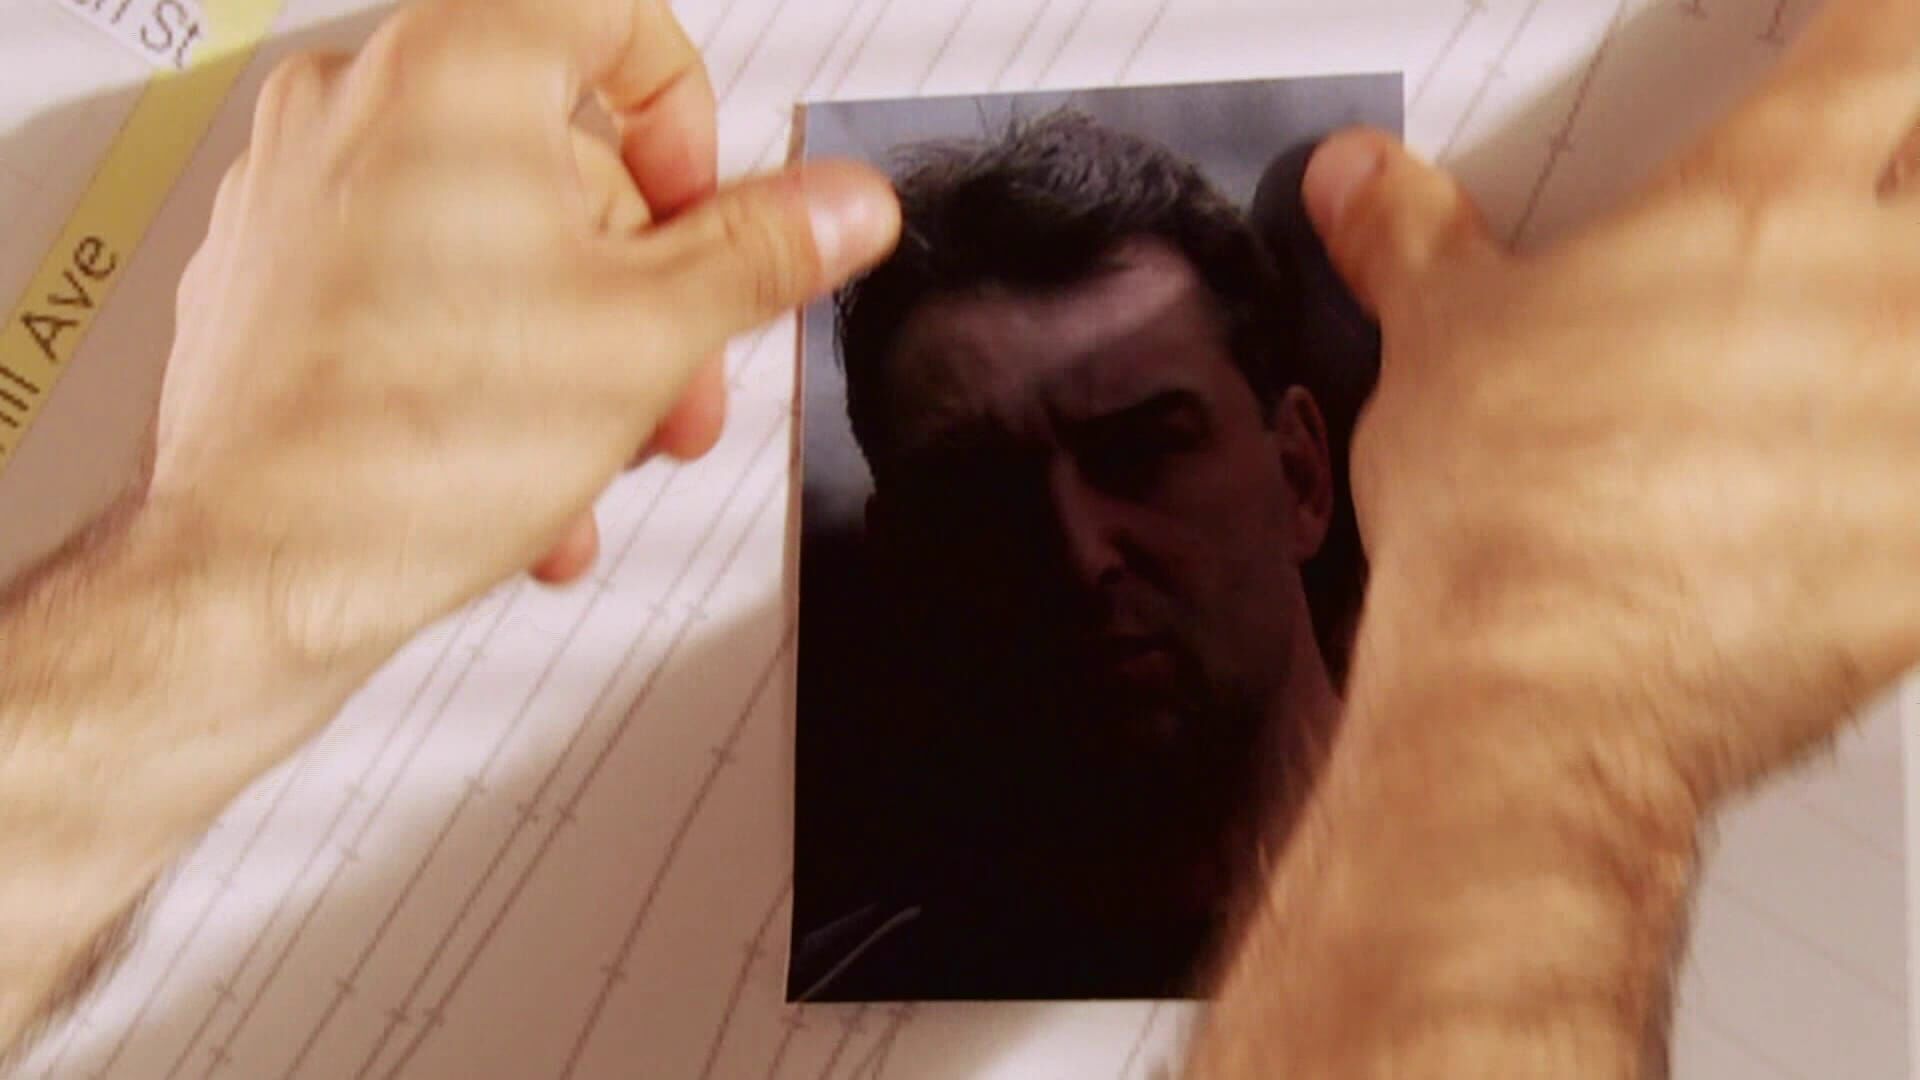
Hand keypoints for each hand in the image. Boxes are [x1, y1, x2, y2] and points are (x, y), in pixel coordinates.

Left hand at [152, 0, 899, 662]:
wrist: (254, 577)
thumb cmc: (407, 449)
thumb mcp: (650, 336)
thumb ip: (763, 251)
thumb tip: (841, 206)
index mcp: (451, 73)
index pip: (611, 14)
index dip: (687, 112)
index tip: (701, 204)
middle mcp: (354, 106)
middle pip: (558, 147)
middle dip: (645, 275)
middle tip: (681, 365)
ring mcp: (298, 192)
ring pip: (492, 235)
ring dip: (578, 339)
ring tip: (607, 440)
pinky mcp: (270, 278)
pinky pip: (418, 291)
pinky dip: (488, 360)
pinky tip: (529, 466)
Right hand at [1302, 0, 1919, 809]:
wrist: (1541, 698)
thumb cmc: (1503, 520)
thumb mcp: (1433, 343)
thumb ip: (1413, 237)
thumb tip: (1361, 179)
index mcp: (1755, 208)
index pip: (1882, 50)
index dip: (1881, 29)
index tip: (1871, 39)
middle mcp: (1876, 297)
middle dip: (1911, 181)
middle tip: (1868, 218)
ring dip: (1893, 351)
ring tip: (1843, 386)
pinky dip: (1902, 496)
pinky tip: (1856, 514)